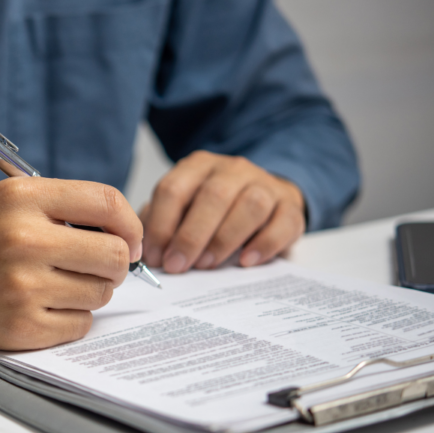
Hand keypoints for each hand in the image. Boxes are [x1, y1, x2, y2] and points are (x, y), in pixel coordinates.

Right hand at [0, 177, 142, 350]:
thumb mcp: (2, 200)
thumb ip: (58, 207)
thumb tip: (120, 231)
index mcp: (21, 198)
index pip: (107, 203)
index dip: (130, 225)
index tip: (129, 239)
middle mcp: (24, 239)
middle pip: (113, 256)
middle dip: (114, 264)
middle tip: (94, 268)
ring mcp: (22, 286)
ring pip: (100, 294)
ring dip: (88, 293)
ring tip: (55, 286)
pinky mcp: (19, 326)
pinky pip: (78, 325)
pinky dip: (69, 320)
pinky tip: (42, 308)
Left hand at [140, 151, 305, 272]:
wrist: (266, 198)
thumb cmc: (216, 210)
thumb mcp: (184, 209)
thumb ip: (162, 222)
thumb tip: (142, 251)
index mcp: (198, 167)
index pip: (174, 189)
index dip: (161, 225)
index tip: (155, 256)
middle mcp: (233, 169)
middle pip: (213, 195)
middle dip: (191, 235)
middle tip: (177, 265)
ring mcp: (265, 184)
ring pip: (250, 204)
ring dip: (224, 239)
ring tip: (207, 265)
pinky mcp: (290, 206)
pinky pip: (283, 222)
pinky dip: (264, 244)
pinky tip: (246, 262)